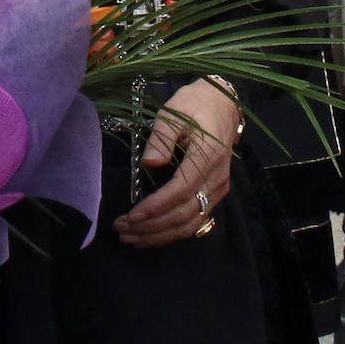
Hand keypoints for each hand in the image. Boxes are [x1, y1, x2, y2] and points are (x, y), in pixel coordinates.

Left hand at [112, 77, 240, 247]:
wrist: (223, 105)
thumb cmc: (194, 105)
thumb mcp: (174, 112)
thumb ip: (162, 137)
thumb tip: (149, 163)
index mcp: (207, 157)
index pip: (180, 191)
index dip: (156, 207)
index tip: (131, 215)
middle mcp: (216, 179)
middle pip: (184, 214)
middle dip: (151, 226)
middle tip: (121, 229)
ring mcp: (218, 189)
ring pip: (190, 223)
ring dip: (160, 234)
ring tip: (131, 238)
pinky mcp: (214, 193)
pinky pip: (195, 220)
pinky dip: (173, 232)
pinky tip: (152, 236)